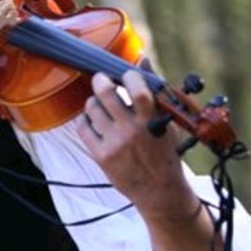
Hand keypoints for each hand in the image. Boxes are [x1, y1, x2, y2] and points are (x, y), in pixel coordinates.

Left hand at [74, 69, 197, 218]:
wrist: (159, 190)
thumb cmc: (164, 152)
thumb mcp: (168, 122)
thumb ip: (155, 91)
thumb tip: (143, 60)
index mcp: (152, 120)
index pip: (138, 89)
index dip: (129, 76)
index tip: (128, 76)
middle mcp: (132, 130)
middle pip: (105, 93)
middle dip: (100, 80)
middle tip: (101, 80)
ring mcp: (115, 143)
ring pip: (92, 107)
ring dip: (94, 101)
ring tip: (100, 104)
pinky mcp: (101, 155)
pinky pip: (83, 127)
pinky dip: (85, 119)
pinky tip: (94, 121)